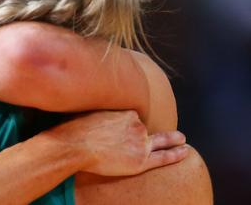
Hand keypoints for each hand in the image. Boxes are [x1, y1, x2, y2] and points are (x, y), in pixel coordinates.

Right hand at [44, 110, 188, 175]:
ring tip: (182, 139)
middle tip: (170, 130)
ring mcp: (141, 143)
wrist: (75, 145)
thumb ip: (97, 109)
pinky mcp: (141, 161)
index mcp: (125, 113)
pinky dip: (175, 154)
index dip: (130, 123)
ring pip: (160, 141)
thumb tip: (90, 100)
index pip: (133, 117)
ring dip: (173, 139)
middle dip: (154, 130)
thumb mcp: (86, 109)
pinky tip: (185, 151)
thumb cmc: (75, 128)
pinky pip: (163, 157)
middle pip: (145, 128)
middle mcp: (136, 126)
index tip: (128, 126)